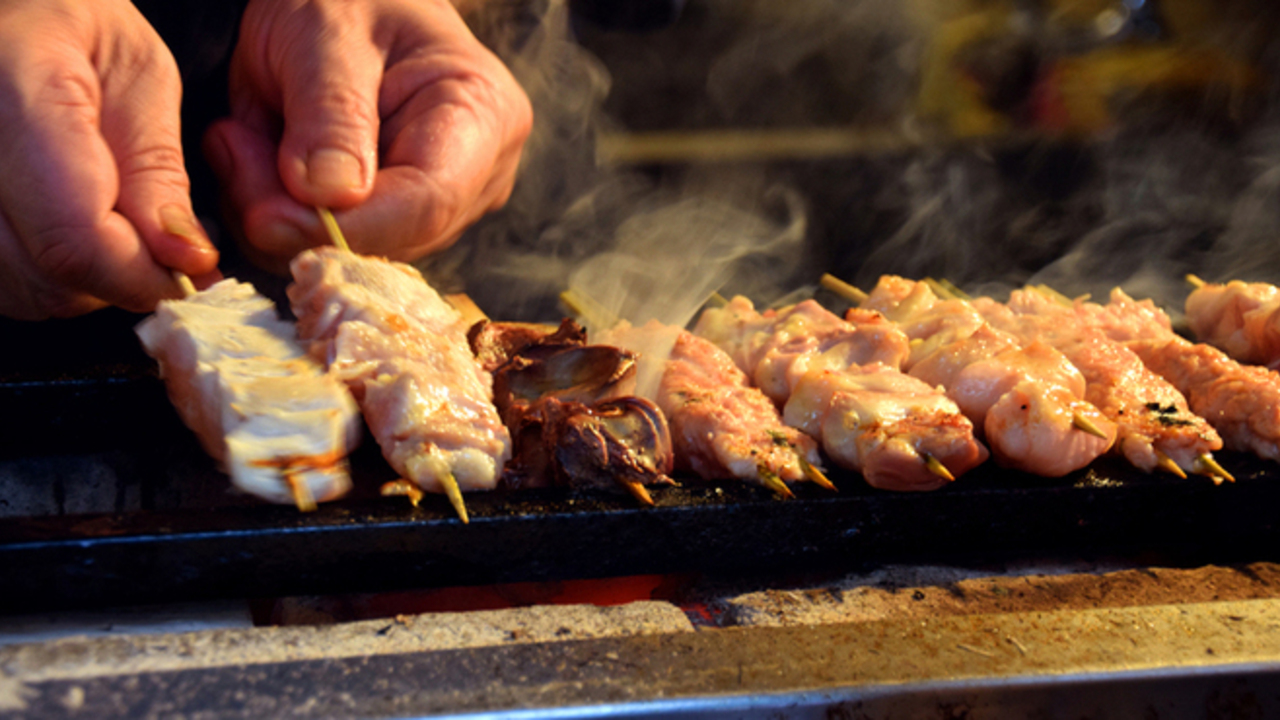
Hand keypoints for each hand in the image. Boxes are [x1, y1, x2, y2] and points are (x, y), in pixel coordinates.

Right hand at [0, 0, 218, 319]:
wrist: (8, 14)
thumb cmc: (69, 25)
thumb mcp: (139, 74)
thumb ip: (158, 172)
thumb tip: (185, 260)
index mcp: (11, 93)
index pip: (76, 239)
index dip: (143, 274)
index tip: (189, 268)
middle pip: (47, 276)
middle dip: (120, 277)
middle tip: (156, 241)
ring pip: (22, 290)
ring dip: (82, 280)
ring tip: (109, 221)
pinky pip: (3, 282)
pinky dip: (45, 274)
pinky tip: (68, 229)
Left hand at [204, 0, 532, 268]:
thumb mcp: (328, 31)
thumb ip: (329, 113)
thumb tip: (325, 199)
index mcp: (482, 116)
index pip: (427, 204)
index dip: (347, 226)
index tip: (264, 215)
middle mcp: (476, 176)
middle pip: (388, 240)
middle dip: (297, 214)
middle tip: (233, 144)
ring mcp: (439, 206)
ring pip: (350, 253)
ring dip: (276, 209)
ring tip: (244, 136)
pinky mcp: (394, 222)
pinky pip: (328, 247)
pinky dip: (276, 211)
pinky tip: (258, 155)